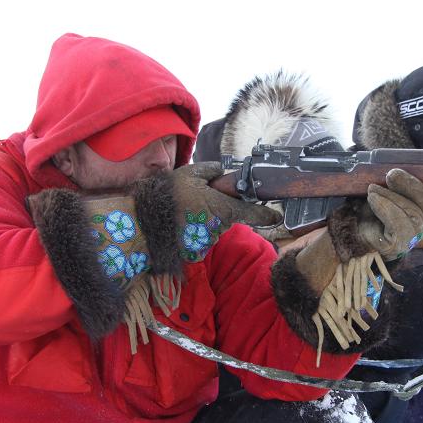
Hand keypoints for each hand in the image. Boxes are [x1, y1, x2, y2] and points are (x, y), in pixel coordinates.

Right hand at [137, 162, 282, 261]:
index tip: (276, 216)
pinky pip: (201, 239)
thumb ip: (212, 170)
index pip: (254, 214)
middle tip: (201, 202)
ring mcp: (209, 242)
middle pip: (229, 218)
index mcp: (224, 209)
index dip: (267, 215)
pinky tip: (181, 225)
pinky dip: (195, 232)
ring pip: (214, 229)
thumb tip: (223, 170)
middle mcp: (221, 228)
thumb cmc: (170, 195)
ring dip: (206, 221)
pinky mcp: (196, 252)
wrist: (146, 222)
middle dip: (220, 211)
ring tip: (186, 212)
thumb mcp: (191, 173)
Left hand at [351, 168, 422, 260]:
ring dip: (391, 197)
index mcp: (422, 209)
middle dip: (412, 187)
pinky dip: (385, 208)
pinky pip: (398, 224)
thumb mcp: (382, 190)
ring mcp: (411, 237)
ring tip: (373, 190)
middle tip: (392, 174)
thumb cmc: (367, 209)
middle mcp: (421, 224)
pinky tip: (374, 200)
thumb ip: (396, 182)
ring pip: (413, 215)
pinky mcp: (397, 245)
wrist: (347, 229)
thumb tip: (397, 171)